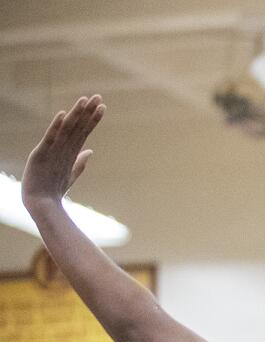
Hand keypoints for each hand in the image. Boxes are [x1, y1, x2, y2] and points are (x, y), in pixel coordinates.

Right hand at [22, 95, 104, 209]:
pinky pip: (50, 138)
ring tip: (85, 100)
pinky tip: (62, 115)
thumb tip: (91, 151)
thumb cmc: (54, 188)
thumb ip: (80, 162)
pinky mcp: (41, 154)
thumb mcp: (71, 173)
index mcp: (68, 150)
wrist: (42, 203)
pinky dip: (56, 126)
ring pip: (66, 128)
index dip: (93, 119)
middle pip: (76, 126)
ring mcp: (51, 149)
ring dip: (75, 114)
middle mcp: (60, 147)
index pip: (83, 131)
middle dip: (87, 111)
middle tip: (98, 96)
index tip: (103, 106)